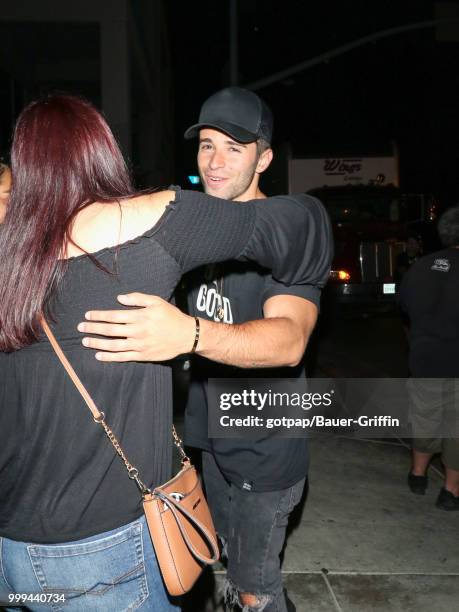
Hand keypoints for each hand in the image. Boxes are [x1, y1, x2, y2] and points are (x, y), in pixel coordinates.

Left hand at [77, 293, 195, 361]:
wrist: (186, 335)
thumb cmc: (171, 316)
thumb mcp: (156, 301)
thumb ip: (137, 298)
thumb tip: (119, 298)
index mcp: (139, 316)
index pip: (113, 316)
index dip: (99, 316)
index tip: (88, 315)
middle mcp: (137, 331)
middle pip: (110, 330)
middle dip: (93, 328)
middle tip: (80, 327)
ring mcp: (139, 345)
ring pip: (113, 345)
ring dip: (97, 343)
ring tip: (85, 341)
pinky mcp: (142, 355)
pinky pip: (122, 357)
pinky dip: (109, 356)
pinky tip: (99, 355)